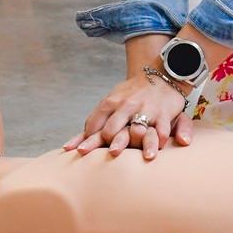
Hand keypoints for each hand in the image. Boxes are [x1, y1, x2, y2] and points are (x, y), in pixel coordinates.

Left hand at [65, 73, 192, 160]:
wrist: (160, 76)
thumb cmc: (131, 94)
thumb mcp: (111, 101)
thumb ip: (94, 121)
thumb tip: (69, 145)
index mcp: (111, 102)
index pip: (94, 124)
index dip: (87, 140)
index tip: (80, 153)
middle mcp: (126, 106)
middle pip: (111, 129)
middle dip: (105, 143)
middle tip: (102, 155)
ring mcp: (145, 109)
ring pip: (137, 129)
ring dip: (133, 143)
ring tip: (130, 156)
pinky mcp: (163, 114)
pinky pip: (161, 130)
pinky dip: (159, 141)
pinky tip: (155, 151)